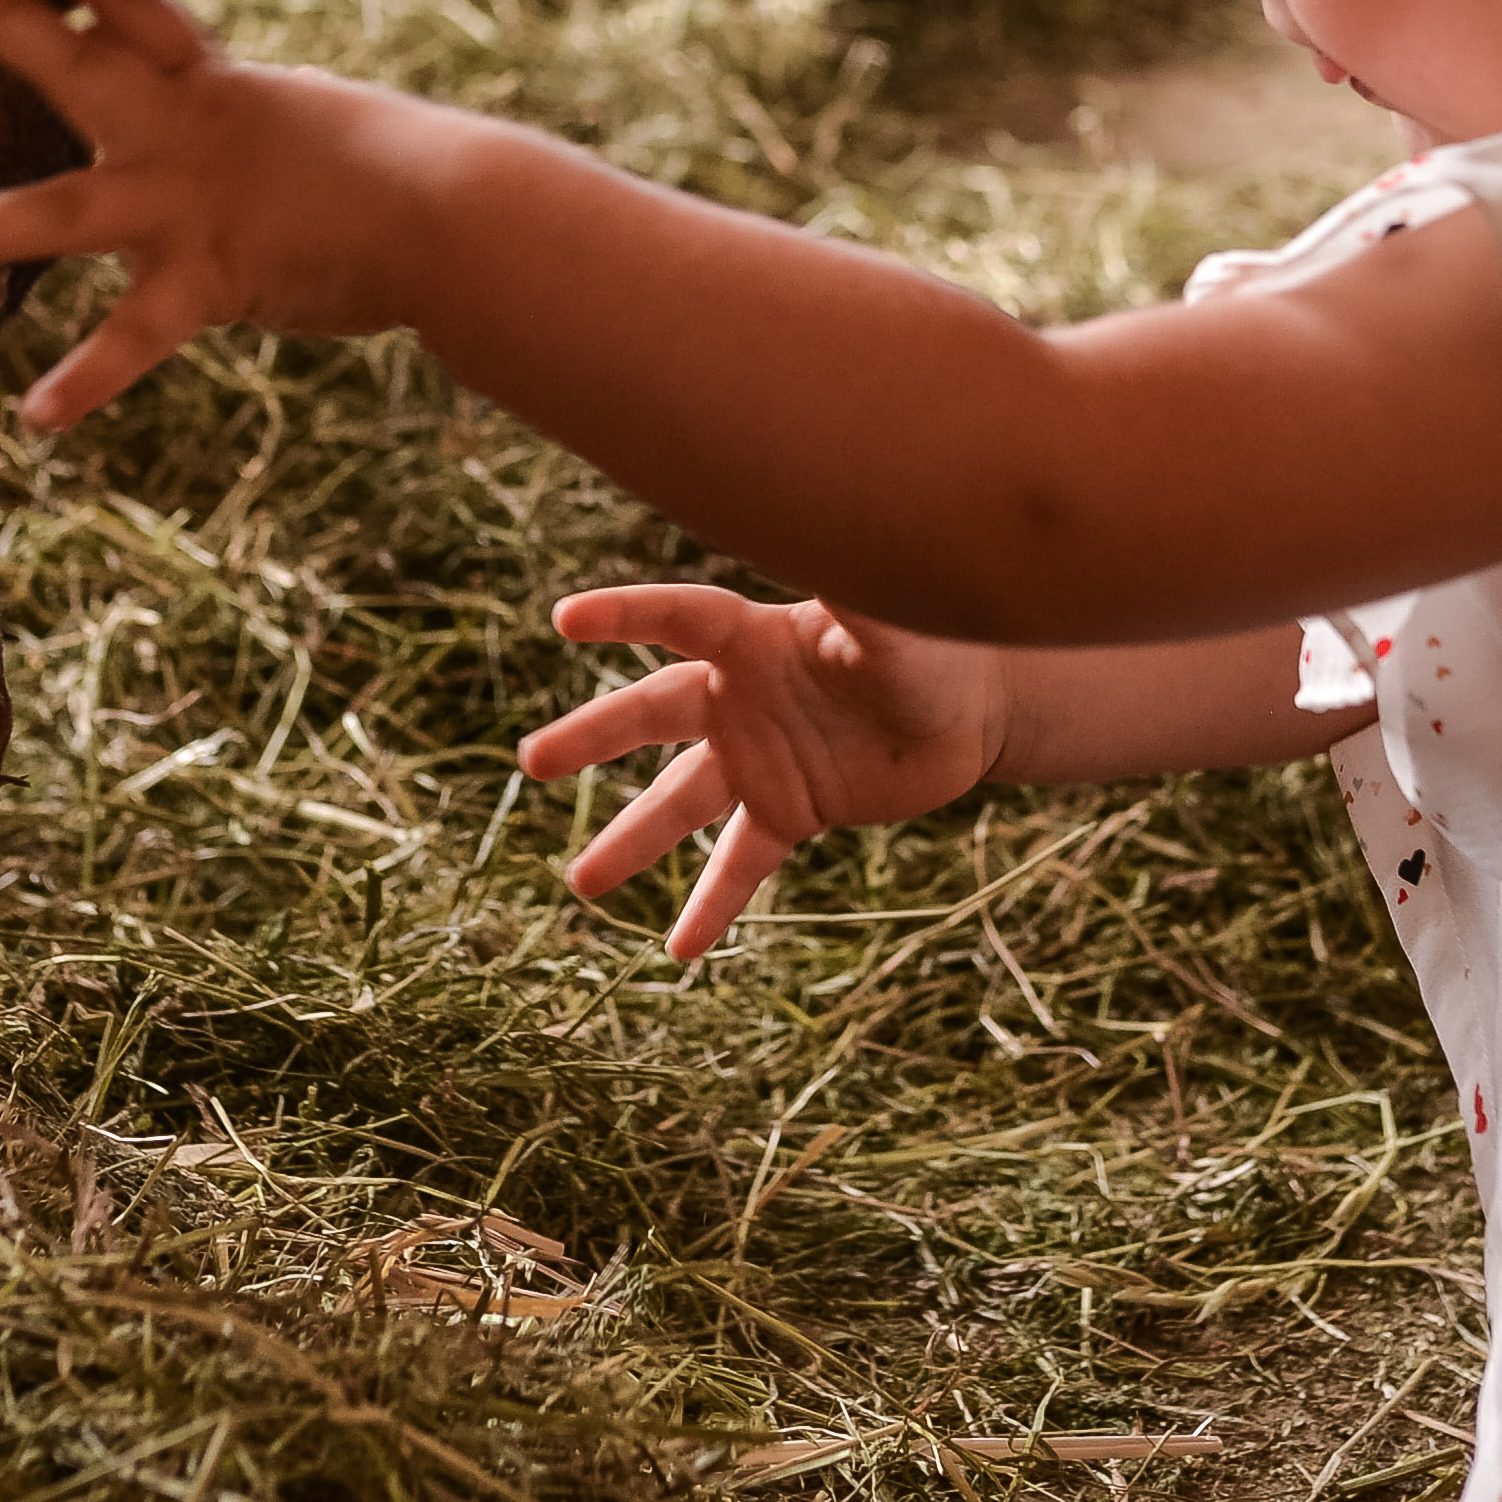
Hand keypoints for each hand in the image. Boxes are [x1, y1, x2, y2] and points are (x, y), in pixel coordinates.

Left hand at [0, 0, 416, 427]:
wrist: (452, 218)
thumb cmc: (400, 172)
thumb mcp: (310, 124)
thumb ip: (246, 126)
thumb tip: (239, 126)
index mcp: (212, 88)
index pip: (137, 5)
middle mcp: (184, 133)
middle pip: (77, 66)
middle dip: (4, 23)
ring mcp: (187, 206)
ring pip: (62, 213)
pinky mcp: (209, 279)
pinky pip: (134, 339)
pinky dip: (89, 380)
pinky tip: (41, 417)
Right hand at [524, 586, 1019, 957]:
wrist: (969, 712)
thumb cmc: (932, 646)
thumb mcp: (896, 623)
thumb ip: (859, 599)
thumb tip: (840, 551)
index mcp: (755, 640)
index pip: (681, 620)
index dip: (627, 616)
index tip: (567, 620)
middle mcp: (738, 697)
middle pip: (651, 714)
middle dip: (593, 737)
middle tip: (533, 761)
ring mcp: (755, 758)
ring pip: (677, 800)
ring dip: (631, 841)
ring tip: (581, 885)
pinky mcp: (787, 811)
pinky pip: (738, 864)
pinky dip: (712, 906)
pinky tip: (679, 950)